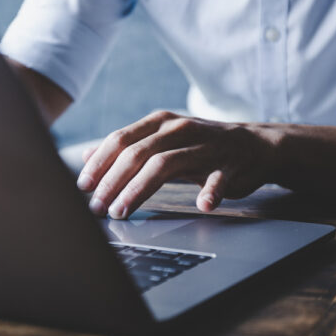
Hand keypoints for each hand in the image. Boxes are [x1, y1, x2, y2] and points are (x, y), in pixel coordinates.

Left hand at [76, 111, 282, 218]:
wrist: (253, 145)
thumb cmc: (200, 146)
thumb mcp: (160, 141)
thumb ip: (125, 148)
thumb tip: (86, 157)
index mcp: (159, 123)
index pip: (120, 140)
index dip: (99, 163)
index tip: (82, 187)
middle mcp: (178, 130)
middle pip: (137, 153)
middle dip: (112, 182)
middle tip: (97, 207)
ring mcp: (204, 145)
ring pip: (165, 164)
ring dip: (139, 190)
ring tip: (122, 211)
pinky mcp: (229, 164)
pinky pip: (218, 178)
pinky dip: (210, 191)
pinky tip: (202, 204)